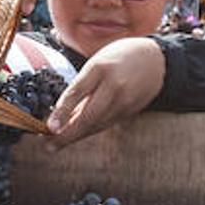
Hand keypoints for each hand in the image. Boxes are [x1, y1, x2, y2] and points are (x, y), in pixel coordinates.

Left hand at [44, 38, 165, 148]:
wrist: (154, 60)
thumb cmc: (118, 59)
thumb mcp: (96, 63)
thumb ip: (81, 86)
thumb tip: (61, 114)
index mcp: (100, 68)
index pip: (77, 93)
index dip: (62, 112)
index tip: (50, 128)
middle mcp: (113, 86)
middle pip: (88, 116)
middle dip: (67, 135)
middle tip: (49, 145)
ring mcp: (124, 101)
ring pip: (97, 124)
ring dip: (77, 135)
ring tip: (58, 142)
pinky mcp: (130, 111)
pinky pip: (106, 124)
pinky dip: (91, 130)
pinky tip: (79, 133)